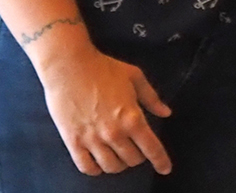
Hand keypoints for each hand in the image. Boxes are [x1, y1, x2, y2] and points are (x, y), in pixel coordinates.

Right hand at [35, 45, 173, 175]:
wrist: (69, 66)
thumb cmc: (103, 68)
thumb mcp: (135, 77)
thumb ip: (151, 98)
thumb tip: (166, 113)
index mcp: (132, 118)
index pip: (151, 148)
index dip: (161, 161)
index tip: (165, 168)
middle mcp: (114, 133)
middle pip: (132, 160)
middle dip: (138, 157)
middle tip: (135, 149)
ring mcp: (92, 139)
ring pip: (111, 167)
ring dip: (118, 164)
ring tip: (118, 155)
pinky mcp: (73, 141)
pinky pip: (86, 167)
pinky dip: (95, 170)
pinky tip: (98, 163)